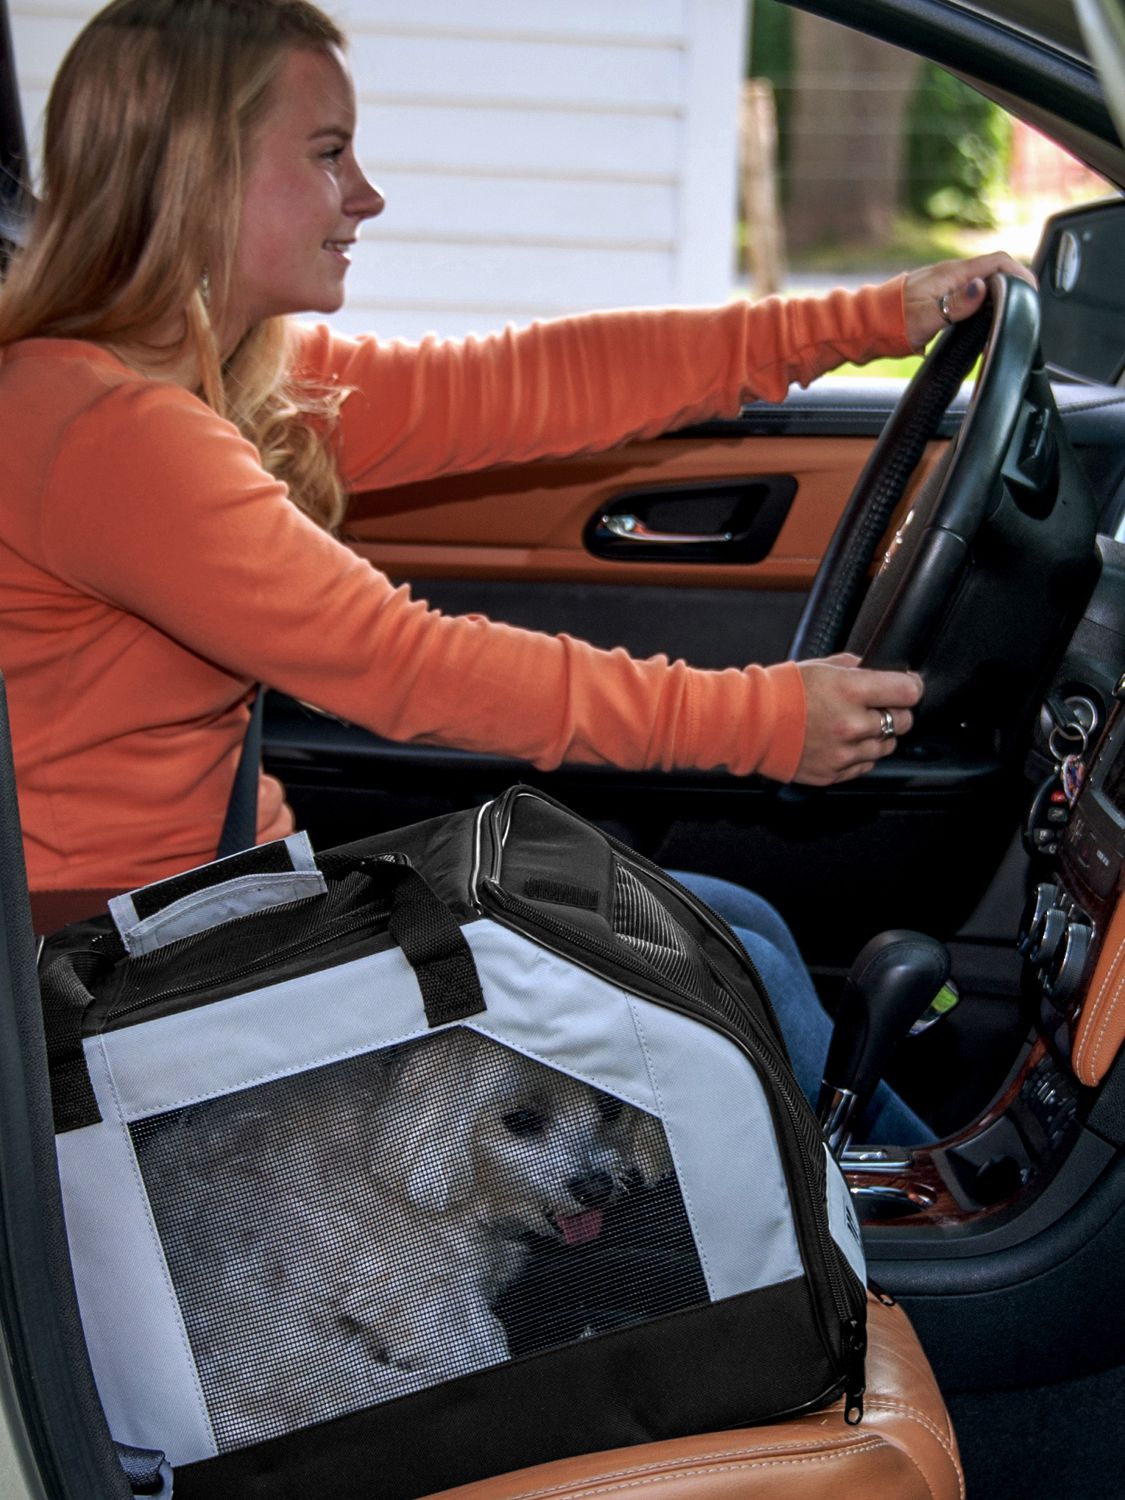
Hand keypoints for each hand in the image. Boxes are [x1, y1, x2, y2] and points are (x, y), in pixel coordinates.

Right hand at [793, 654, 922, 785]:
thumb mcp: (820, 666)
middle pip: (902, 722)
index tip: (906, 687)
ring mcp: (844, 753)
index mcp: (851, 691)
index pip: (908, 692)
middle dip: (893, 712)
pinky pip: (864, 766)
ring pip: (886, 747)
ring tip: (853, 727)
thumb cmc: (781, 692)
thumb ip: (854, 668)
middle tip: (875, 707)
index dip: (909, 687)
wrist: (749, 723)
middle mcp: (852, 725)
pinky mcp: (833, 774)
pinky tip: (840, 743)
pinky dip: (858, 755)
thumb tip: (876, 669)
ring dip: (876, 736)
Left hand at [902, 251, 1036, 351]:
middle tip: (1023, 308)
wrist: (866, 324)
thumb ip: (956, 304)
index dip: (1021, 273)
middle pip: (994, 271)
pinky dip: (982, 303)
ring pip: (982, 282)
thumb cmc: (892, 322)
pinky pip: (969, 293)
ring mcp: (945, 284)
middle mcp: (951, 274)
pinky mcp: (939, 295)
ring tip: (1007, 315)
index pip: (998, 261)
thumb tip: (981, 289)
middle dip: (1013, 285)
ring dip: (998, 295)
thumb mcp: (927, 317)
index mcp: (952, 273)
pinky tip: (983, 319)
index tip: (1032, 292)